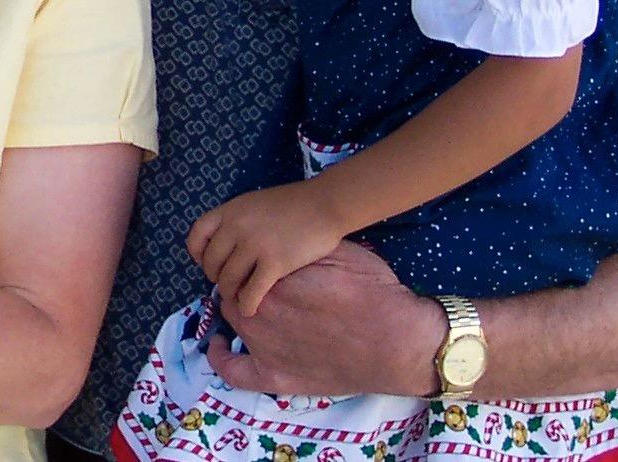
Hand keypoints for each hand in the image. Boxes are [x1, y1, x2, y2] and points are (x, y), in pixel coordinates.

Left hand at [187, 182, 345, 315]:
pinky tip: (250, 309)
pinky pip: (251, 292)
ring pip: (228, 281)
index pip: (197, 235)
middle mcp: (237, 227)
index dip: (197, 254)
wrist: (325, 204)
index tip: (206, 262)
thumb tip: (224, 248)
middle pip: (211, 263)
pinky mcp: (274, 263)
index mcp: (230, 210)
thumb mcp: (254, 203)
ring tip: (239, 296)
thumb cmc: (293, 203)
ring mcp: (255, 245)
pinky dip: (247, 305)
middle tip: (228, 282)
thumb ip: (237, 220)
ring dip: (231, 293)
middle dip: (217, 277)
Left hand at [205, 240, 442, 397]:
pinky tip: (221, 345)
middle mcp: (260, 311)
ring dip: (238, 311)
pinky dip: (220, 358)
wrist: (396, 340)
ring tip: (251, 306)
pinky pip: (233, 371)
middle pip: (234, 290)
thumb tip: (283, 239)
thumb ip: (302, 250)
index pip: (244, 262)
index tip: (261, 261)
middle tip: (260, 282)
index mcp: (273, 277)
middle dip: (242, 284)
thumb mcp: (337, 252)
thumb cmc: (372, 291)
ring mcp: (264, 347)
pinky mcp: (275, 378)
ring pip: (234, 320)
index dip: (252, 261)